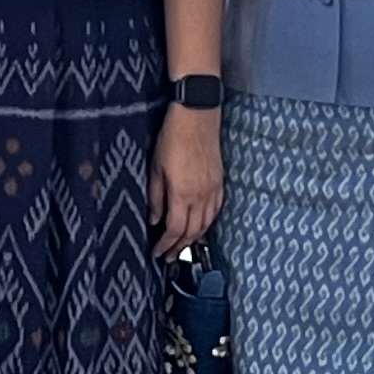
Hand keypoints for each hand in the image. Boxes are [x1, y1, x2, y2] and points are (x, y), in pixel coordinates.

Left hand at [151, 105, 224, 253]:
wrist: (197, 117)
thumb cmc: (173, 139)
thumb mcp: (156, 168)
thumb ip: (155, 198)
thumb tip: (154, 220)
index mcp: (183, 194)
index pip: (175, 230)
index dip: (166, 245)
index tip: (157, 253)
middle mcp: (201, 196)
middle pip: (193, 232)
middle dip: (180, 247)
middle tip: (169, 257)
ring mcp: (213, 190)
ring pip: (206, 224)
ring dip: (195, 239)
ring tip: (183, 246)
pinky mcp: (220, 183)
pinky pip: (216, 211)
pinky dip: (207, 224)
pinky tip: (201, 226)